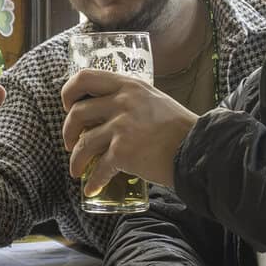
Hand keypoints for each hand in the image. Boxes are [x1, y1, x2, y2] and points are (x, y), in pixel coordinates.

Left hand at [60, 69, 196, 189]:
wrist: (198, 149)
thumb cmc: (179, 128)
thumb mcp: (153, 100)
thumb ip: (130, 100)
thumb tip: (106, 112)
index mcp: (129, 86)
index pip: (85, 77)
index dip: (69, 92)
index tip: (68, 106)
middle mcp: (122, 102)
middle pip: (77, 113)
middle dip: (67, 131)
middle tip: (70, 143)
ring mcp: (121, 127)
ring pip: (83, 143)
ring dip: (75, 160)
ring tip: (77, 170)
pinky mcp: (123, 151)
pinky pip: (99, 168)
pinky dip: (93, 181)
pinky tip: (92, 188)